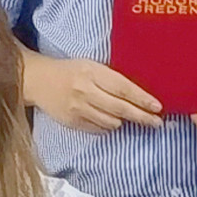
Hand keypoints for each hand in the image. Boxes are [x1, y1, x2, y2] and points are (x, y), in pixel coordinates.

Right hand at [29, 56, 163, 134]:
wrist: (38, 80)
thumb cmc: (72, 71)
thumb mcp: (92, 67)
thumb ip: (112, 79)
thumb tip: (140, 96)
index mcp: (92, 73)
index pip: (123, 88)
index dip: (142, 99)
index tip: (157, 107)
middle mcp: (85, 91)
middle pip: (120, 108)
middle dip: (141, 116)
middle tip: (156, 122)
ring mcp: (77, 108)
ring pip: (110, 122)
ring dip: (124, 121)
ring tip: (130, 117)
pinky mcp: (71, 121)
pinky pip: (98, 129)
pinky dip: (108, 126)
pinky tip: (111, 120)